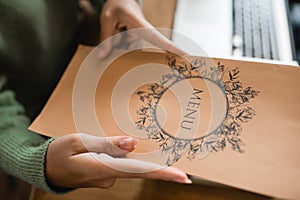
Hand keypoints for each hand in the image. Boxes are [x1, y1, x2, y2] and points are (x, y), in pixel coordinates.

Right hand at [46, 133, 190, 188]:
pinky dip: (127, 157)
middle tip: (184, 171)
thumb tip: (133, 144)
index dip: (161, 173)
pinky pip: (122, 165)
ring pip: (129, 165)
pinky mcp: (106, 175)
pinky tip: (126, 147)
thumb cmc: (59, 153)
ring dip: (139, 158)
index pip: (138, 171)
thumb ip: (107, 144)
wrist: (46, 168)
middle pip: (139, 170)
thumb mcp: (79, 141)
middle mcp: (108, 177)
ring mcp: (108, 178)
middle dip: (160, 168)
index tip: (182, 176)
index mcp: (100, 168)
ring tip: (145, 147)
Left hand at [98, 0, 184, 57]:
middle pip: (143, 49)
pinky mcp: (135, 40)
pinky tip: (115, 41)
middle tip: (129, 45)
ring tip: (116, 34)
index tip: (184, 55)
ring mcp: (139, 37)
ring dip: (122, 48)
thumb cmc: (117, 5)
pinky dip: (120, 47)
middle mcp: (143, 32)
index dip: (171, 47)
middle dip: (136, 53)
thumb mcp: (107, 19)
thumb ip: (106, 37)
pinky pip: (128, 49)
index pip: (157, 38)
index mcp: (140, 24)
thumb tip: (103, 56)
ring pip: (132, 51)